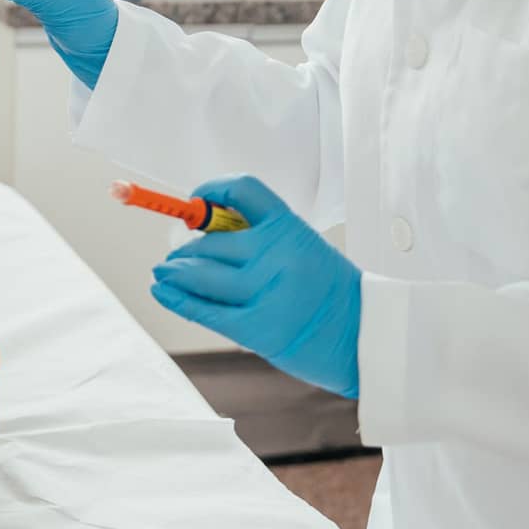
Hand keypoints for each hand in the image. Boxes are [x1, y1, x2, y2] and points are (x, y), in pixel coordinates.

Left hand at [150, 176, 362, 398]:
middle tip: (173, 258)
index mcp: (290, 228)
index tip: (195, 200)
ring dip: (174, 274)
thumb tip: (208, 234)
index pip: (242, 190)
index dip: (211, 190)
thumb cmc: (333, 294)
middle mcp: (275, 255)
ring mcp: (265, 291)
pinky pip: (204, 309)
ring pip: (201, 275)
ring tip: (162, 274)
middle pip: (210, 242)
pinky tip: (162, 292)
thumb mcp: (306, 249)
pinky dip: (177, 299)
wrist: (366, 338)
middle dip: (186, 251)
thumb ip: (264, 240)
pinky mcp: (257, 328)